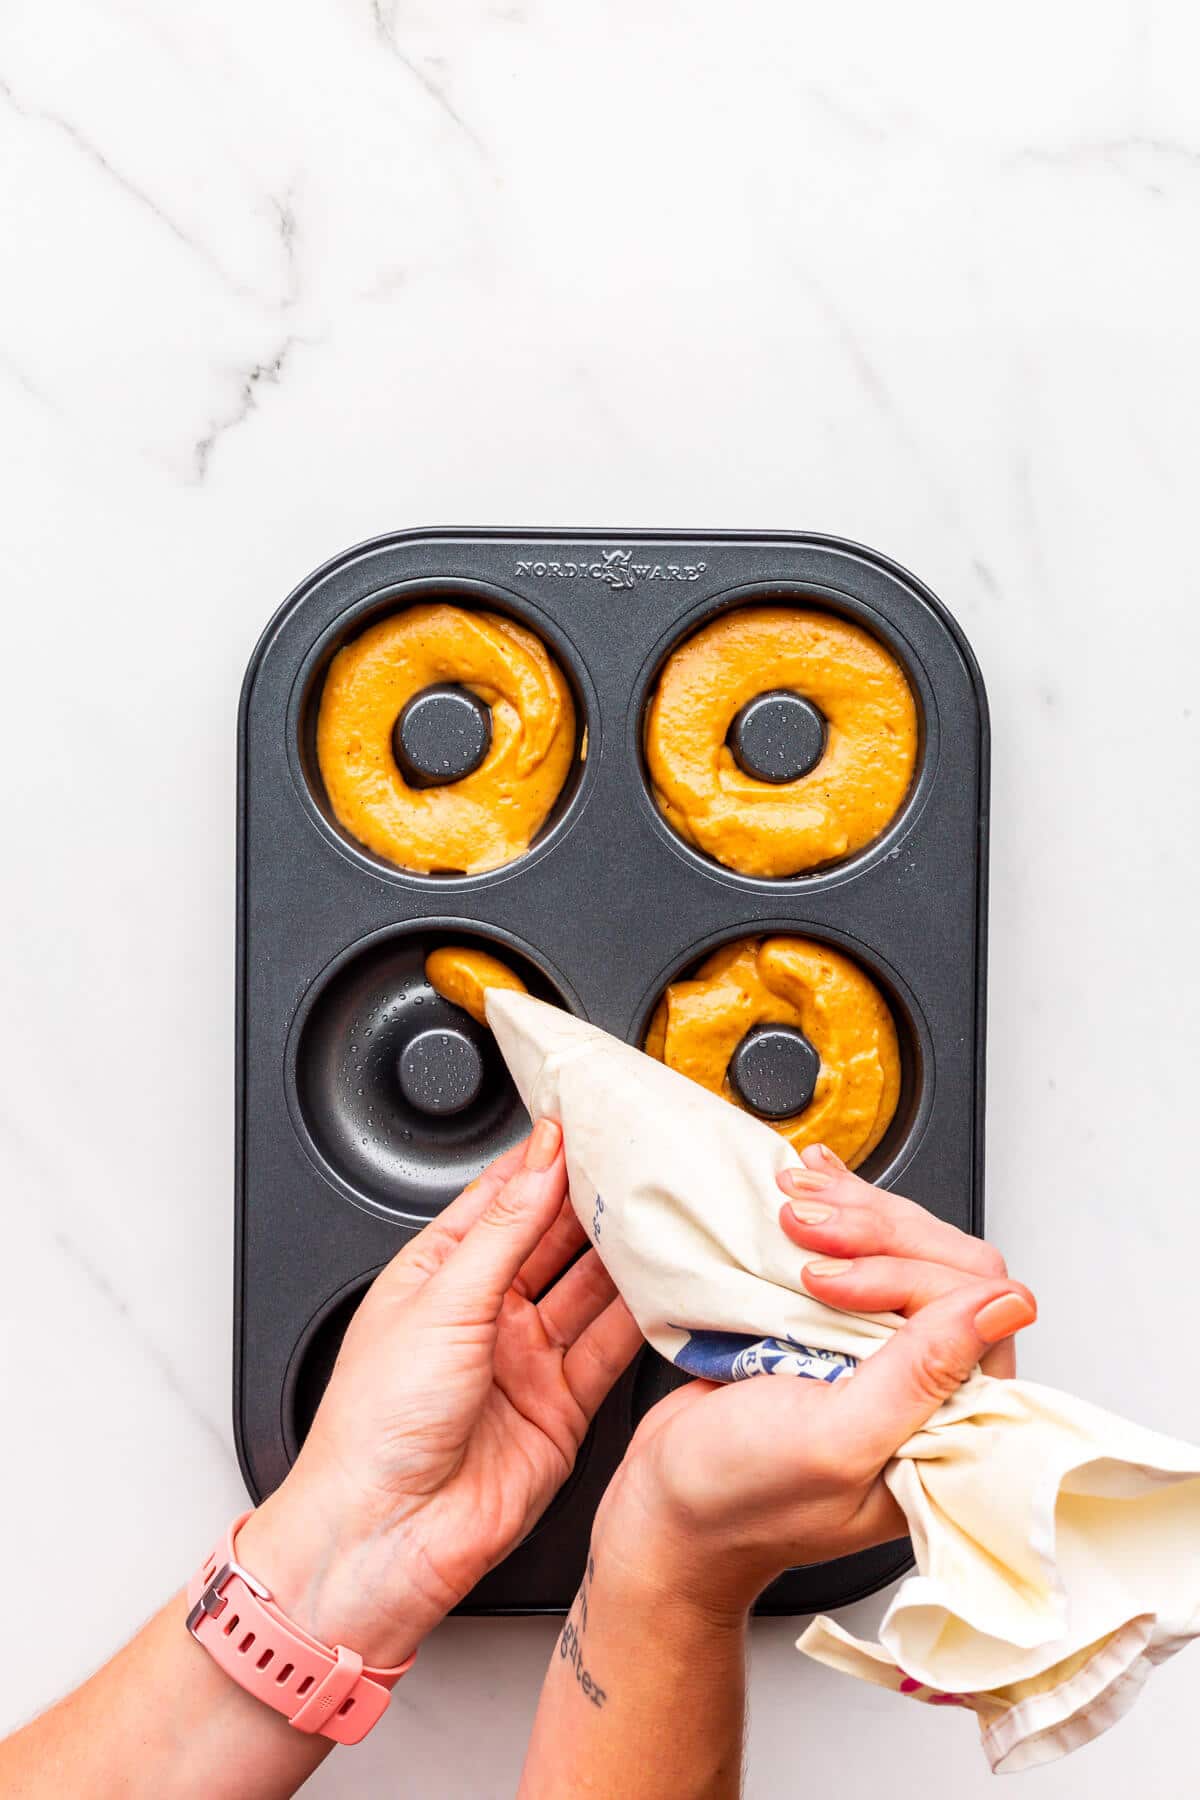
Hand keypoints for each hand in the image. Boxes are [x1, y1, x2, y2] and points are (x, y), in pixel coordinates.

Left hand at [239, 1122, 642, 1664]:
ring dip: (625, 1256)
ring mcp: (524, 1361)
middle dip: (594, 1201)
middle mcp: (484, 1312)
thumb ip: (503, 1229)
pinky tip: (667, 1289)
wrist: (383, 1539)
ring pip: (589, 1291)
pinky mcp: (560, 1409)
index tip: (588, 1121)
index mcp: (437, 1274)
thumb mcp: (441, 1302)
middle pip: (553, 1239)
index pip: (501, 1196)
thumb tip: (541, 1160)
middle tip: (643, 1164)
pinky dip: (642, 1321)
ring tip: (666, 1215)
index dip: (544, 1159)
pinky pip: (610, 1351)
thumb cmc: (373, 1427)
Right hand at [593, 1144, 1036, 1619]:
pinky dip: (831, 1209)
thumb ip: (920, 1375)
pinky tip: (805, 1183)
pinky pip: (853, 1252)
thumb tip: (1006, 1306)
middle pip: (940, 1259)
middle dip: (871, 1228)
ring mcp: (879, 1350)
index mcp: (950, 1424)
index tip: (826, 1284)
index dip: (900, 1274)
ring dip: (847, 1211)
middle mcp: (926, 1384)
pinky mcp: (833, 1328)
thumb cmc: (740, 1500)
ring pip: (899, 1245)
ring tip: (791, 1202)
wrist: (664, 1509)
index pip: (970, 1304)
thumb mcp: (832, 1442)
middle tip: (802, 1225)